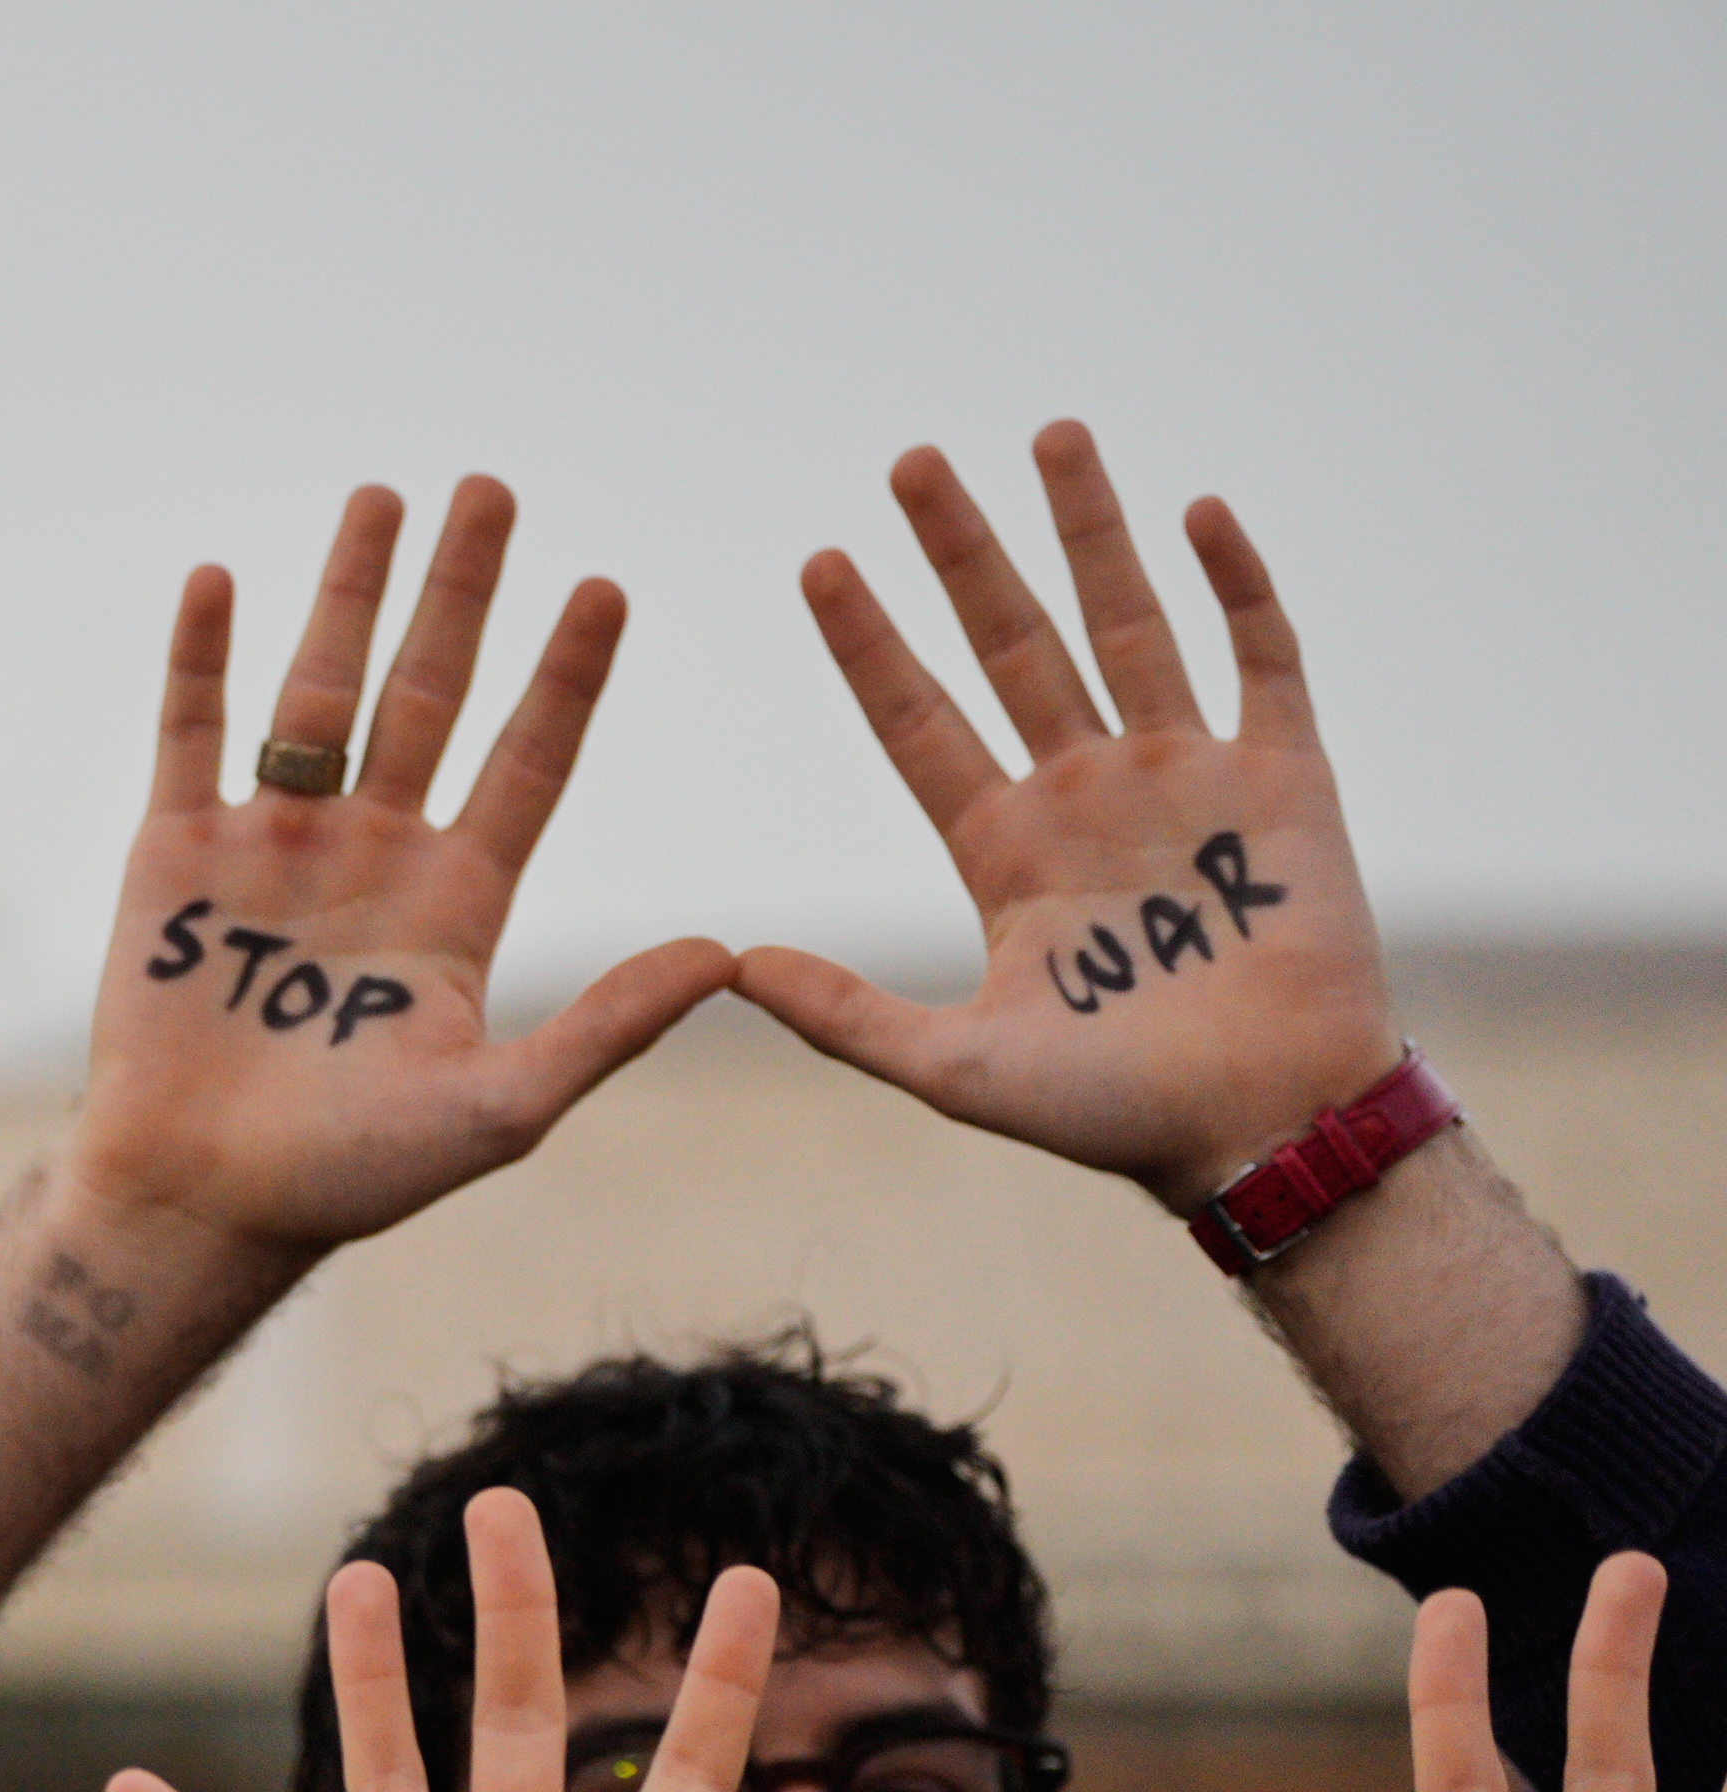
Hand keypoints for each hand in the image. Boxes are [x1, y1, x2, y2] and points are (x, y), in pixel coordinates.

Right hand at [59, 479, 727, 1265]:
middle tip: (495, 490)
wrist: (199, 1203)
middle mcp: (372, 851)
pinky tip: (221, 577)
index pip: (529, 760)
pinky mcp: (177, 857)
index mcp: (456, 900)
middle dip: (462, 592)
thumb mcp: (498, 1109)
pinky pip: (192, 734)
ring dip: (348, 592)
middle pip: (429, 693)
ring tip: (383, 495)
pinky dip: (200, 659)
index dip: (567, 676)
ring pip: (319, 692)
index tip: (605, 588)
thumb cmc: (350, 1174)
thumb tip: (726, 957)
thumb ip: (607, 1028)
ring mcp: (273, 844)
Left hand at [734, 425, 1397, 1204]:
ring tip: (1047, 434)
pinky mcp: (1285, 779)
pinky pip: (1261, 656)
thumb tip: (733, 967)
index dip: (870, 643)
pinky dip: (1236, 584)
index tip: (819, 562)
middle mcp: (1086, 791)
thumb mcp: (955, 1070)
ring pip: (1126, 622)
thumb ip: (847, 1018)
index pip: (918, 719)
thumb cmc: (1114, 1113)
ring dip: (1089, 530)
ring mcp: (1187, 775)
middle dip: (963, 552)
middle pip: (1009, 642)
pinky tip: (1199, 511)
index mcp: (1006, 848)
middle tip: (909, 460)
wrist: (1260, 1130)